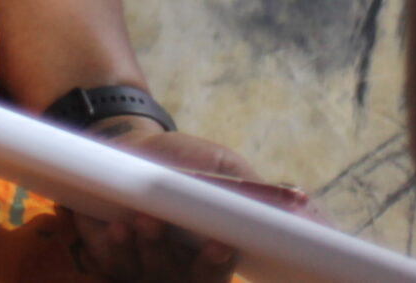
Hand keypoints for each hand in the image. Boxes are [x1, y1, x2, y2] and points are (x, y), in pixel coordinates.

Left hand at [72, 120, 261, 282]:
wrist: (130, 146)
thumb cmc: (185, 160)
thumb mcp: (223, 166)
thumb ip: (256, 192)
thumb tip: (304, 211)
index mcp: (215, 253)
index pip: (220, 272)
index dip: (219, 264)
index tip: (222, 245)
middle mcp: (182, 268)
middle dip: (197, 267)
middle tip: (192, 240)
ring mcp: (146, 266)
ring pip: (152, 277)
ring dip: (153, 250)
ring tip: (146, 219)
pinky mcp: (111, 258)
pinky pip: (115, 267)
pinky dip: (119, 250)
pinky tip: (119, 229)